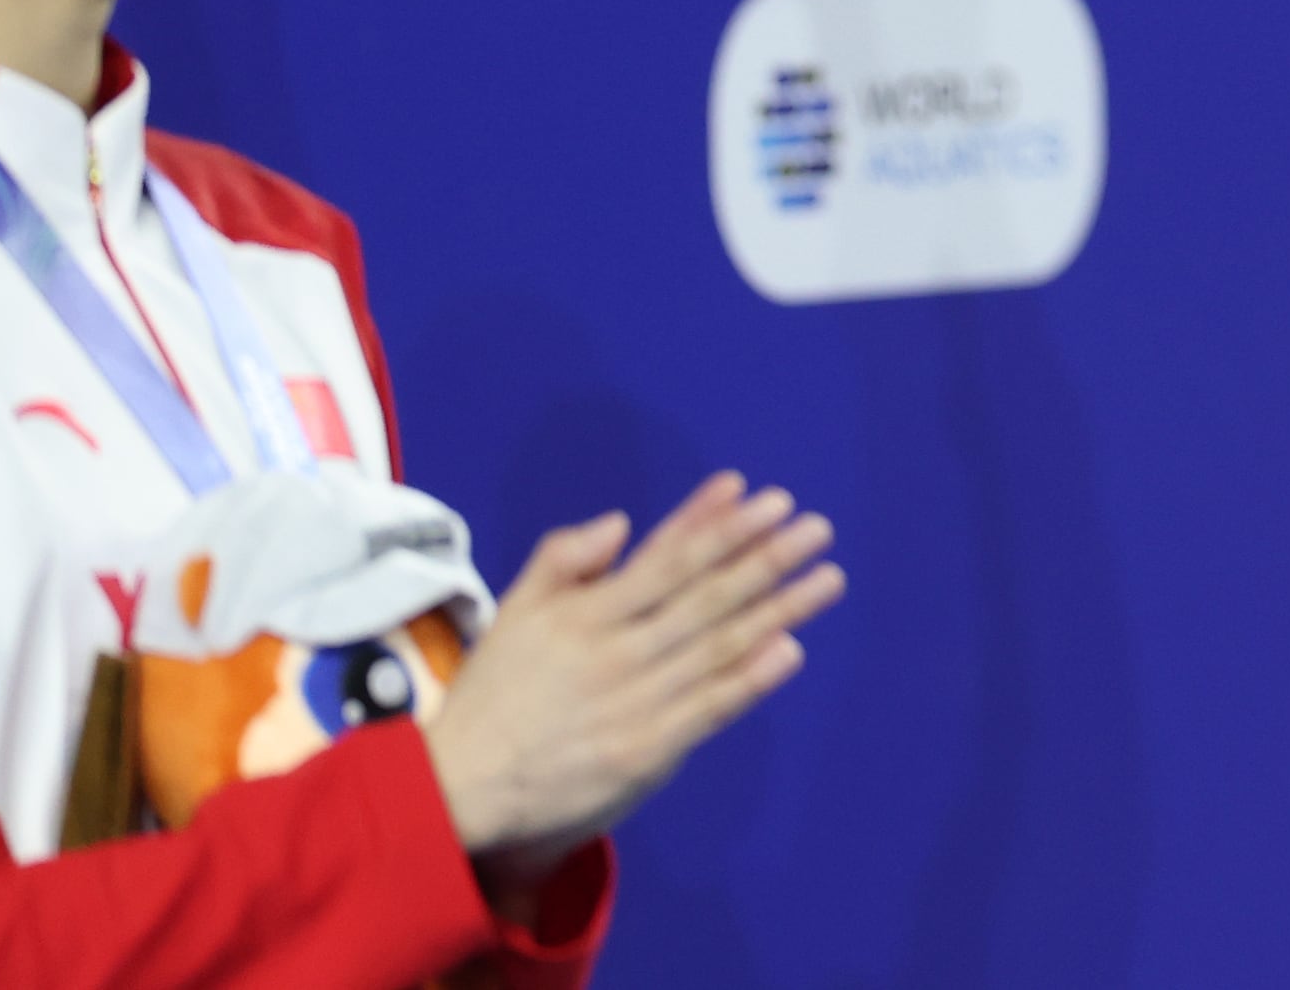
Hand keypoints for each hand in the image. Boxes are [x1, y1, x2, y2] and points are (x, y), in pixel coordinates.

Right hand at [416, 474, 843, 879]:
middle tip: (817, 528)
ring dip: (777, 610)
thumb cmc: (496, 695)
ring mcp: (634, 702)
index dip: (719, 526)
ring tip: (826, 579)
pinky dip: (749, 680)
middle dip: (765, 558)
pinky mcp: (645, 751)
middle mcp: (616, 651)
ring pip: (717, 647)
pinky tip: (789, 650)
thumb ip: (563, 561)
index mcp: (585, 614)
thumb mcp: (514, 613)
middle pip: (704, 597)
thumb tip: (620, 521)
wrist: (462, 789)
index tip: (766, 499)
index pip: (667, 560)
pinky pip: (707, 709)